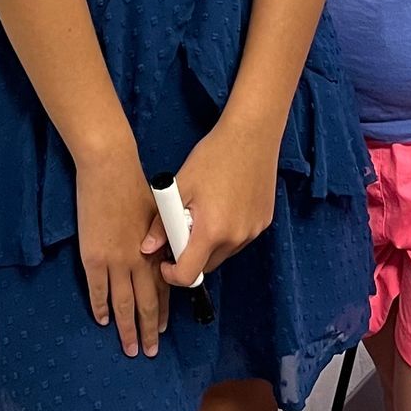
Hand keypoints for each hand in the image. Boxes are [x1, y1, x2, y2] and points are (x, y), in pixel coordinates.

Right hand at [76, 140, 169, 356]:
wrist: (110, 170)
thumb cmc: (135, 186)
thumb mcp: (158, 215)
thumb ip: (159, 240)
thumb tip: (161, 256)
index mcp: (156, 250)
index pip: (163, 289)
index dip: (163, 311)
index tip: (163, 328)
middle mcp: (140, 261)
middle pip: (145, 303)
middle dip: (148, 329)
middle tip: (149, 351)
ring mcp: (116, 261)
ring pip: (123, 304)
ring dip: (126, 328)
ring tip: (129, 348)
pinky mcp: (94, 257)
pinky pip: (98, 291)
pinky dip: (101, 308)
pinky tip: (103, 321)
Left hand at [146, 115, 279, 288]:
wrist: (251, 135)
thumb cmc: (213, 156)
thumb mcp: (180, 186)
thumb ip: (162, 222)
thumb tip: (147, 248)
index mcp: (211, 231)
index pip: (188, 276)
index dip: (171, 274)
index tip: (164, 260)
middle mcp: (235, 238)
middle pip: (206, 266)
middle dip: (190, 255)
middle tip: (183, 226)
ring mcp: (253, 232)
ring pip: (223, 253)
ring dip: (210, 243)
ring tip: (206, 209)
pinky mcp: (263, 223)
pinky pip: (240, 239)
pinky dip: (228, 232)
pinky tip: (225, 204)